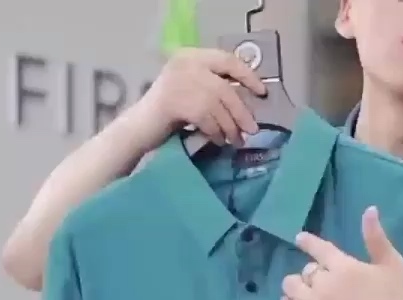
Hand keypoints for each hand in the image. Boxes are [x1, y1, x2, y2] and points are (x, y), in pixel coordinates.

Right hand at [136, 48, 266, 149]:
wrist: (140, 127)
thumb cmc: (170, 114)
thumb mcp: (193, 92)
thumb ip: (215, 88)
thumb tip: (248, 100)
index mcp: (191, 56)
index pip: (226, 60)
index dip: (247, 75)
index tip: (262, 92)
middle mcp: (185, 64)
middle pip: (225, 88)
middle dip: (242, 111)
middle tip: (252, 129)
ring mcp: (179, 82)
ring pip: (218, 106)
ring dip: (230, 127)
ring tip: (235, 141)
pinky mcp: (176, 102)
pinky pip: (207, 119)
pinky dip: (216, 132)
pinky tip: (219, 141)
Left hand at [280, 208, 402, 299]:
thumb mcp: (394, 265)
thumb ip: (377, 239)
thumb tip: (369, 209)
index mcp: (345, 266)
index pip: (318, 248)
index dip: (307, 242)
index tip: (300, 239)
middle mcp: (325, 284)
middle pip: (306, 270)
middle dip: (314, 272)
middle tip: (324, 281)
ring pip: (291, 287)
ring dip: (297, 286)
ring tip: (306, 292)